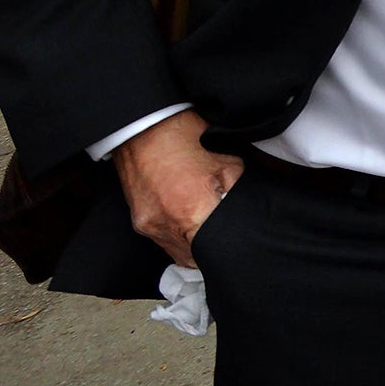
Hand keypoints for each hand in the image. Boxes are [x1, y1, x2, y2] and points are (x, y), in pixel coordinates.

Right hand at [111, 109, 242, 268]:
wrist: (141, 127)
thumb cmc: (184, 138)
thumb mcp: (228, 162)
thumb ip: (237, 192)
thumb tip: (245, 209)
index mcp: (192, 212)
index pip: (215, 251)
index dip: (228, 249)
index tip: (239, 246)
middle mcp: (166, 226)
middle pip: (197, 259)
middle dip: (212, 251)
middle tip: (227, 239)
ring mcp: (149, 227)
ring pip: (179, 254)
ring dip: (195, 247)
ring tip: (208, 229)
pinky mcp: (139, 223)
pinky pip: (163, 242)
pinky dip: (179, 238)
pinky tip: (189, 222)